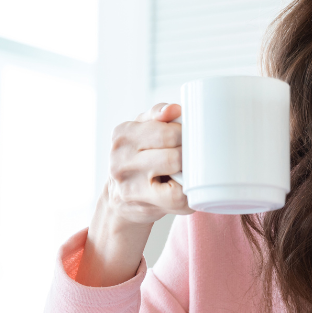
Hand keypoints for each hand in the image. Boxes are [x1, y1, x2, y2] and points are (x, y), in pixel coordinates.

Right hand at [102, 102, 193, 225]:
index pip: (165, 130)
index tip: (189, 139)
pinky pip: (175, 195)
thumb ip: (158, 114)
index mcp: (123, 134)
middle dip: (188, 152)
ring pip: (174, 169)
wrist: (118, 201)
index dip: (184, 135)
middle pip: (172, 150)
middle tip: (192, 156)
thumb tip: (174, 109)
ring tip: (188, 170)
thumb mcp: (142, 131)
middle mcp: (121, 157)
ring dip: (189, 170)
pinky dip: (187, 192)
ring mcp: (129, 182)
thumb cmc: (137, 160)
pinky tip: (184, 189)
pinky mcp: (141, 203)